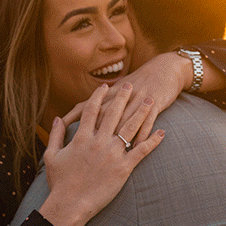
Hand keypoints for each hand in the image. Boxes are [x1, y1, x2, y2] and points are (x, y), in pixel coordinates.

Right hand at [39, 82, 164, 225]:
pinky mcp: (124, 168)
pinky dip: (152, 141)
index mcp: (82, 137)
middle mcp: (98, 142)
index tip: (105, 86)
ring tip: (150, 100)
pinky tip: (162, 132)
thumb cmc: (59, 182)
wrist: (70, 205)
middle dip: (123, 97)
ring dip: (141, 112)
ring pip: (130, 127)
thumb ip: (56, 135)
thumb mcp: (52, 156)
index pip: (92, 110)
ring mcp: (112, 154)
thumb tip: (58, 119)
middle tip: (131, 85)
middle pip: (114, 113)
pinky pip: (141, 151)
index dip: (99, 96)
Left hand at [62, 53, 189, 140]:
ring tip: (106, 156)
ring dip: (116, 138)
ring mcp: (138, 100)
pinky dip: (141, 136)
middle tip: (79, 150)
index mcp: (110, 93)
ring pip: (125, 121)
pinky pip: (147, 123)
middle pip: (103, 116)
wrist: (166, 69)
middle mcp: (121, 97)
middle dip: (91, 133)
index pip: (87, 106)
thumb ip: (101, 100)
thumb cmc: (140, 81)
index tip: (60, 130)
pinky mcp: (155, 104)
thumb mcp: (120, 87)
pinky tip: (135, 149)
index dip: (72, 116)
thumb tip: (83, 114)